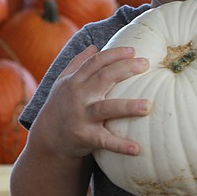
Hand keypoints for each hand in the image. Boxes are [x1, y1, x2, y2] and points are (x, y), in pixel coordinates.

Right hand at [29, 45, 150, 159]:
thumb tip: (94, 46)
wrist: (48, 138)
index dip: (114, 54)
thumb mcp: (63, 83)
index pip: (95, 62)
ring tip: (148, 106)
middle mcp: (78, 96)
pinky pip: (104, 140)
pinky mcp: (84, 137)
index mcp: (75, 81)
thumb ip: (78, 64)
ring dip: (127, 107)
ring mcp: (81, 116)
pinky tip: (137, 149)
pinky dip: (120, 145)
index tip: (133, 51)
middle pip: (103, 78)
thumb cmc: (61, 106)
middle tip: (145, 64)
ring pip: (106, 109)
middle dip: (124, 69)